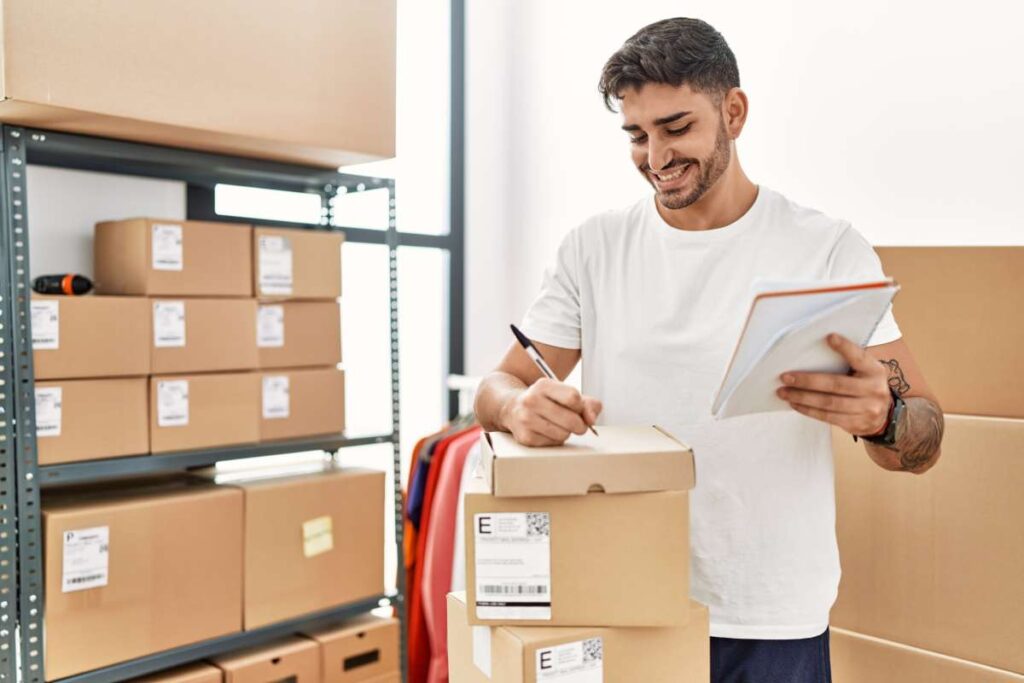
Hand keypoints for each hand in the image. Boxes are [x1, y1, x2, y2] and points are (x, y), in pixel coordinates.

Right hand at [501, 378, 602, 446]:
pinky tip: (547, 431)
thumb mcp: (564, 394)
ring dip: (566, 432)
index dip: (581, 407)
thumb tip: (591, 419)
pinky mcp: (525, 437)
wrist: (512, 408)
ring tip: (557, 425)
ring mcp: (526, 419)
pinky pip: (553, 443)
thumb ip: (587, 404)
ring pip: (564, 434)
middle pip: (571, 419)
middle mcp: (531, 400)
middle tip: (575, 423)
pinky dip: (555, 439)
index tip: (577, 409)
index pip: (573, 397)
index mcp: (543, 385)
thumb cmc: (544, 401)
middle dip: (579, 425)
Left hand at [776, 333, 892, 436]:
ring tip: (784, 392)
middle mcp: (873, 389)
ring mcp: (866, 409)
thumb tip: (817, 349)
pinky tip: (795, 404)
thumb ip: (848, 362)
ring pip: (829, 403)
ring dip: (802, 397)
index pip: (859, 357)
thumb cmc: (865, 386)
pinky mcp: (855, 424)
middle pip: (836, 384)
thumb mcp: (865, 371)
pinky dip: (808, 410)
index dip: (845, 348)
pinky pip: (827, 417)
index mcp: (875, 371)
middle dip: (807, 381)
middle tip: (785, 377)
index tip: (829, 337)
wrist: (882, 417)